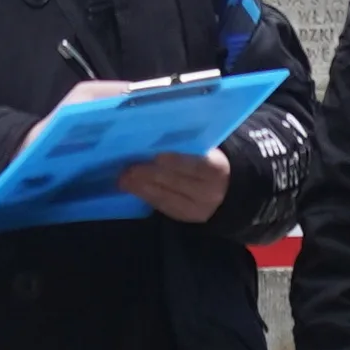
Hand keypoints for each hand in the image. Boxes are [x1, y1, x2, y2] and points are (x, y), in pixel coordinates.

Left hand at [117, 149, 233, 226]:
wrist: (227, 188)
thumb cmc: (207, 159)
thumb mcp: (205, 149)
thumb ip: (186, 143)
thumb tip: (154, 132)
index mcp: (215, 168)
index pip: (194, 165)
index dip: (174, 161)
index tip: (154, 155)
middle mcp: (209, 191)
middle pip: (175, 182)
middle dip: (148, 175)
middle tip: (127, 168)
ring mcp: (198, 208)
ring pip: (165, 197)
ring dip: (141, 188)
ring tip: (123, 179)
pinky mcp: (186, 216)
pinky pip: (163, 206)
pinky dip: (146, 196)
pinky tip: (133, 188)